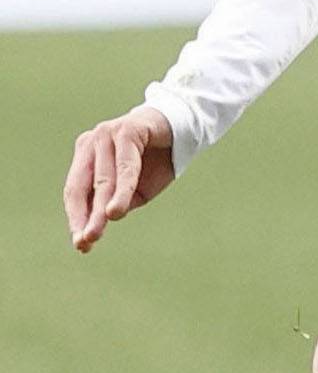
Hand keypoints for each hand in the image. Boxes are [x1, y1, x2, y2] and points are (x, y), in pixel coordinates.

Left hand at [64, 105, 176, 252]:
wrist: (186, 129)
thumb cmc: (159, 159)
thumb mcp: (136, 188)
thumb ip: (118, 200)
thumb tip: (100, 222)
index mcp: (88, 155)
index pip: (76, 191)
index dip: (78, 217)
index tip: (82, 244)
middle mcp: (92, 142)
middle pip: (83, 186)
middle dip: (85, 216)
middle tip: (86, 241)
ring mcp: (107, 134)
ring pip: (103, 179)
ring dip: (102, 208)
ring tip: (97, 232)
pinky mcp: (127, 130)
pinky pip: (125, 166)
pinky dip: (122, 189)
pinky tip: (116, 209)